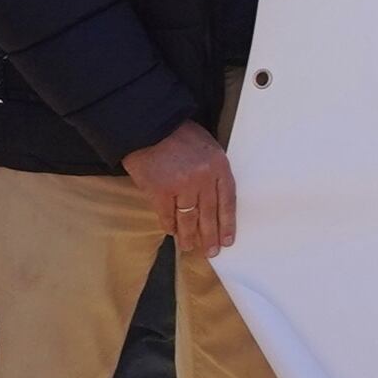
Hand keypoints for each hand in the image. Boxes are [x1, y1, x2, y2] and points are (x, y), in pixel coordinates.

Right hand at [123, 119, 238, 256]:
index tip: (228, 240)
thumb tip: (215, 200)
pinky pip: (167, 215)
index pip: (228, 201)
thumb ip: (213, 171)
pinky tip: (172, 232)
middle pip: (210, 214)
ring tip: (190, 246)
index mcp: (218, 165)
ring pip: (188, 219)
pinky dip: (169, 226)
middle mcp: (203, 177)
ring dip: (189, 236)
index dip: (228, 224)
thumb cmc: (179, 134)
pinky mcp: (159, 190)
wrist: (149, 125)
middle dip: (211, 236)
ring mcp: (181, 185)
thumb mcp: (207, 147)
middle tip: (212, 252)